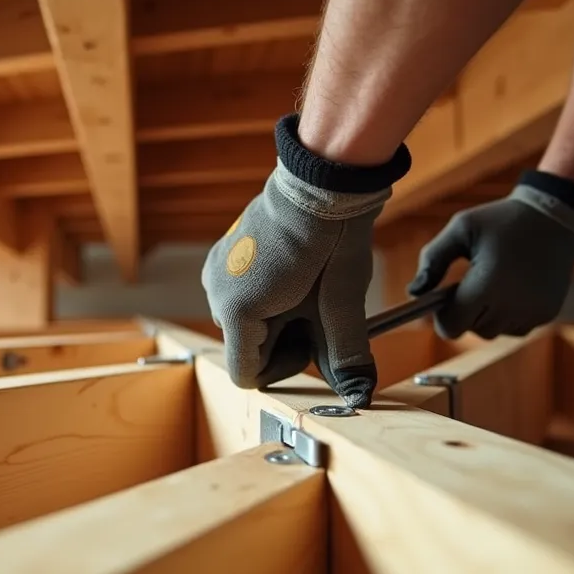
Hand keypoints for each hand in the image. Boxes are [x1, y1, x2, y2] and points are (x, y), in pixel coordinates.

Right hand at [202, 164, 386, 406]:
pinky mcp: (220, 256)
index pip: (247, 376)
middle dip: (282, 339)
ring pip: (244, 324)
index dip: (284, 367)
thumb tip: (359, 393)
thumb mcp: (341, 302)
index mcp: (238, 311)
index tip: (311, 338)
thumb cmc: (332, 238)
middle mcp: (215, 294)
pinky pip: (238, 296)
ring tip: (303, 286)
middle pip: (246, 349)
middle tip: (314, 307)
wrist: (321, 180)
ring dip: (275, 318)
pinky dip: (265, 297)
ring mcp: (214, 272)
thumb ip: (345, 353)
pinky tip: (290, 274)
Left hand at [407, 171, 573, 338]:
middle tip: (469, 282)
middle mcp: (512, 305)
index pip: (452, 326)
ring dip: (485, 314)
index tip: (443, 297)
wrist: (556, 217)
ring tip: (491, 283)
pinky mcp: (546, 313)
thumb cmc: (502, 220)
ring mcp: (532, 312)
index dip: (442, 316)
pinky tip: (511, 288)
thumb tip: (414, 291)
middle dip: (464, 311)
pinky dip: (507, 315)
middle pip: (471, 329)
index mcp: (487, 285)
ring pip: (493, 331)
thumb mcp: (461, 228)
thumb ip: (433, 259)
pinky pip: (514, 327)